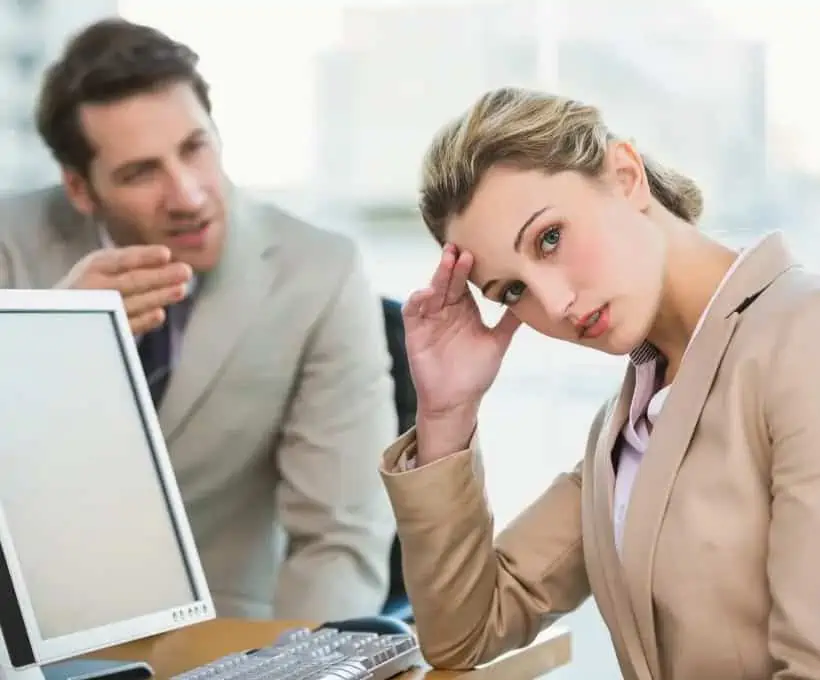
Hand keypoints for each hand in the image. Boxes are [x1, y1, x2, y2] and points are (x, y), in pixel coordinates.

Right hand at [58, 245, 192, 335]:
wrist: (59, 311)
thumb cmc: (92, 282)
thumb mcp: (104, 264)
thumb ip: (130, 261)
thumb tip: (168, 259)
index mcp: (96, 265)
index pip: (122, 259)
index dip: (144, 256)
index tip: (166, 254)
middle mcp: (94, 285)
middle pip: (131, 281)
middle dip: (160, 276)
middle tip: (185, 271)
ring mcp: (98, 309)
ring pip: (131, 303)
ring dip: (158, 297)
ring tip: (181, 289)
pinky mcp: (103, 329)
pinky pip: (125, 325)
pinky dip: (143, 320)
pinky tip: (160, 314)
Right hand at [403, 244, 519, 462]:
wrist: (457, 402)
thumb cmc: (475, 374)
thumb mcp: (497, 343)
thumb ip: (509, 322)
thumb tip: (530, 301)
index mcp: (465, 310)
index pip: (465, 282)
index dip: (470, 267)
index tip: (479, 249)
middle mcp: (446, 310)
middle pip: (449, 282)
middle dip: (454, 264)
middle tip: (462, 247)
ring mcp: (430, 320)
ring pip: (432, 291)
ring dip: (438, 276)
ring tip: (448, 260)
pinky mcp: (415, 332)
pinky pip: (412, 311)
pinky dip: (417, 300)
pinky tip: (427, 293)